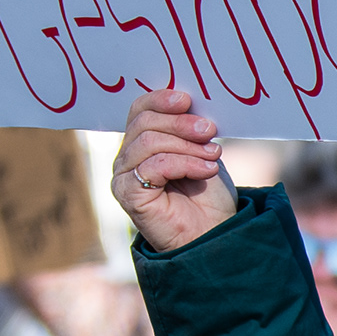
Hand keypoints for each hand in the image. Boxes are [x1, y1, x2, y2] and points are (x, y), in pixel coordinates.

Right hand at [111, 83, 234, 252]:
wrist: (213, 236)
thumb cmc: (208, 198)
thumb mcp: (203, 154)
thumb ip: (192, 130)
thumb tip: (190, 102)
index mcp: (143, 143)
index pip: (140, 110)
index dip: (161, 99)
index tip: (188, 99)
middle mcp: (127, 157)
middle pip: (144, 123)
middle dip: (180, 123)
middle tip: (209, 131)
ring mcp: (123, 175)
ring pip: (149, 142)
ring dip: (187, 145)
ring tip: (213, 154)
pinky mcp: (127, 193)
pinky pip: (153, 166)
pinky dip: (184, 163)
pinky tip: (206, 170)